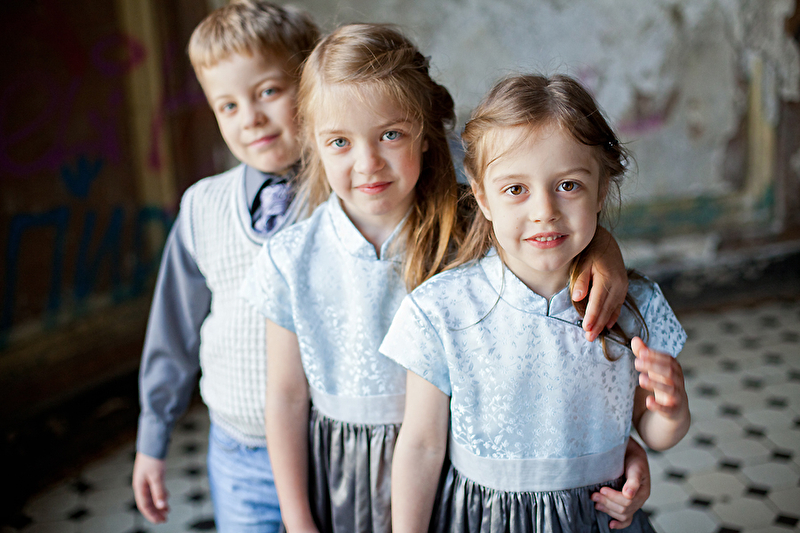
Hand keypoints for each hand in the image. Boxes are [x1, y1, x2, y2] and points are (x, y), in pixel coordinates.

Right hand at [132, 452, 168, 522]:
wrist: (152, 444)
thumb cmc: (153, 459)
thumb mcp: (157, 476)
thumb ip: (159, 491)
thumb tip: (162, 505)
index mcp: (140, 487)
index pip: (144, 506)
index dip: (152, 515)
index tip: (160, 521)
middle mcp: (141, 485)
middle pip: (148, 503)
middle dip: (156, 512)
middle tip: (165, 519)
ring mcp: (146, 480)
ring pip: (152, 496)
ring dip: (159, 504)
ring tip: (167, 511)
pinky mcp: (151, 475)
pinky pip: (155, 489)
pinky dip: (161, 495)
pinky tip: (167, 497)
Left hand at [571, 227, 626, 341]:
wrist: (606, 241)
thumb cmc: (590, 251)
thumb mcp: (582, 263)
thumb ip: (580, 280)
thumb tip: (577, 297)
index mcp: (606, 278)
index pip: (598, 302)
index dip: (592, 317)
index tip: (586, 329)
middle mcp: (618, 284)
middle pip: (607, 308)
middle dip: (598, 324)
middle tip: (589, 338)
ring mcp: (623, 286)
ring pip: (613, 308)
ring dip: (604, 322)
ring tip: (596, 335)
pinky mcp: (623, 287)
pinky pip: (618, 304)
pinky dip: (613, 315)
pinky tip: (608, 324)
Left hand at [592, 438, 650, 528]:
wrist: (632, 454)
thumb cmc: (634, 459)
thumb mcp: (636, 467)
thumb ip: (633, 481)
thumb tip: (629, 494)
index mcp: (642, 492)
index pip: (628, 501)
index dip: (613, 497)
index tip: (601, 489)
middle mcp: (639, 500)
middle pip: (623, 509)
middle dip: (607, 503)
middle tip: (593, 495)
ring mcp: (633, 503)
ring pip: (622, 514)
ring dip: (607, 510)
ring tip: (595, 503)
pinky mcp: (626, 503)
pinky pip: (626, 519)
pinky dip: (619, 523)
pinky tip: (611, 524)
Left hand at [632, 337, 687, 418]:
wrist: (675, 408)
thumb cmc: (663, 382)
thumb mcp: (654, 368)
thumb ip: (645, 354)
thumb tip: (635, 339)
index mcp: (674, 368)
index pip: (668, 359)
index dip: (655, 355)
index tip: (642, 352)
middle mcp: (677, 381)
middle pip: (669, 372)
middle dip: (653, 367)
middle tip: (637, 363)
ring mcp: (677, 396)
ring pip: (670, 389)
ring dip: (655, 384)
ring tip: (641, 379)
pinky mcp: (673, 410)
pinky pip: (668, 409)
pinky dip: (659, 405)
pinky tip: (648, 401)